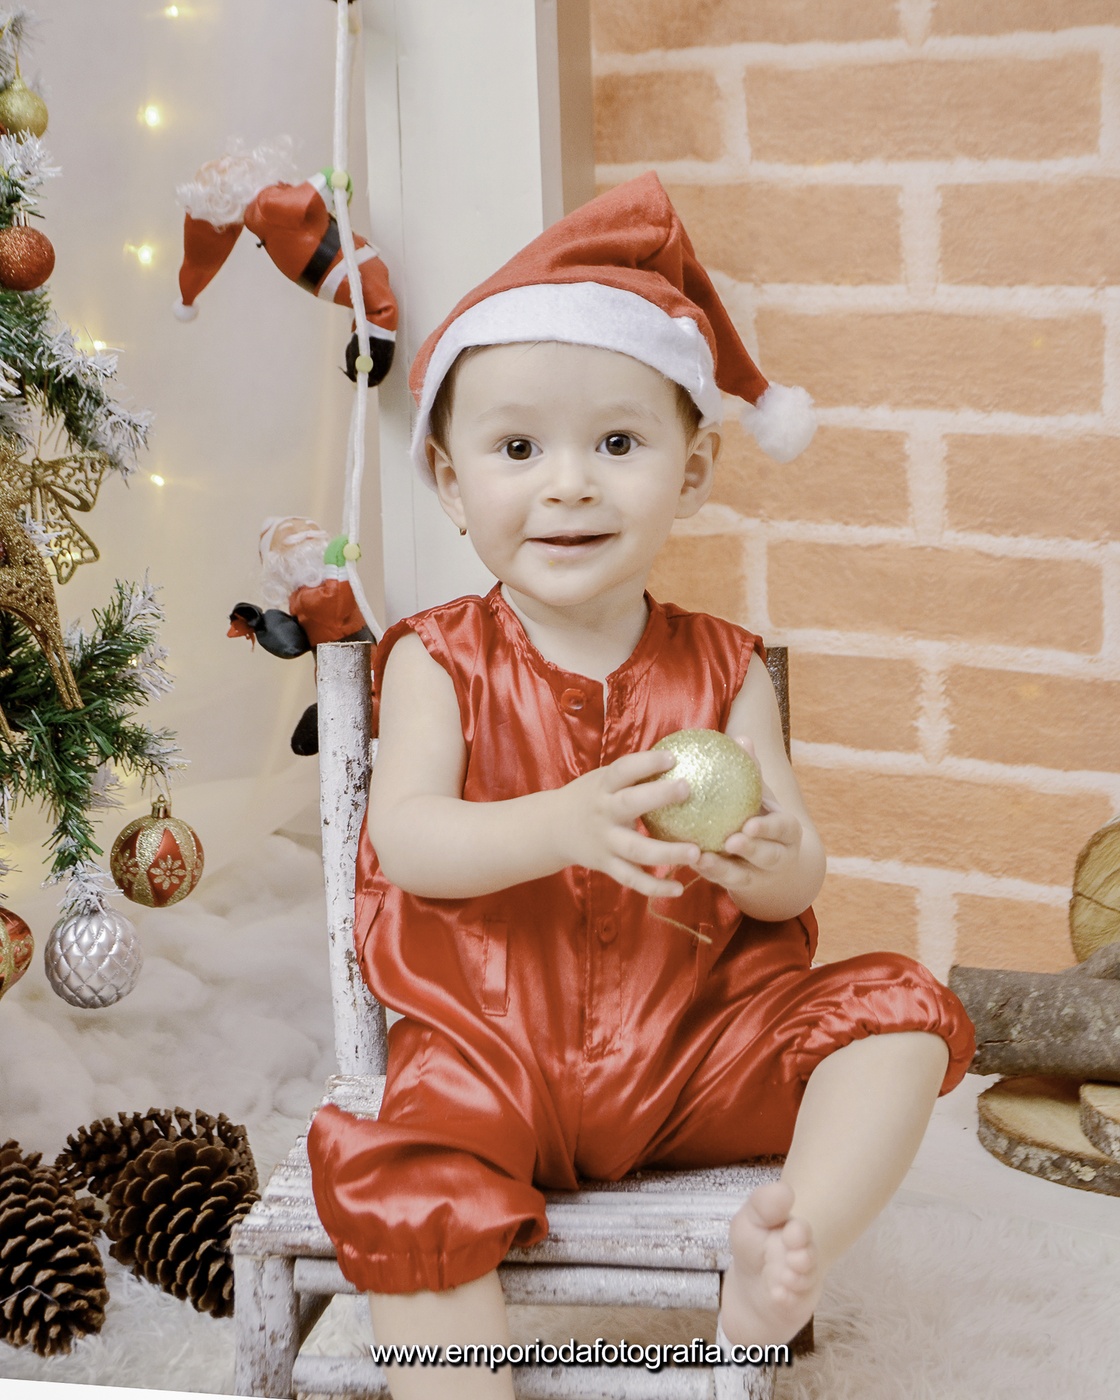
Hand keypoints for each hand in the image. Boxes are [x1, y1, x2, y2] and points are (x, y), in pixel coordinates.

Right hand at [555, 749, 701, 897]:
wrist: (552, 828)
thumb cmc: (591, 797)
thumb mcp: (604, 780)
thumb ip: (634, 774)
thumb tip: (682, 755)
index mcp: (602, 787)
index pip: (623, 770)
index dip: (646, 763)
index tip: (672, 758)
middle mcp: (602, 813)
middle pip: (629, 804)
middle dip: (659, 796)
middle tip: (687, 788)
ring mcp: (605, 842)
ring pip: (636, 850)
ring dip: (667, 852)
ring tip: (696, 852)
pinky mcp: (606, 865)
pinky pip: (632, 878)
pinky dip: (655, 887)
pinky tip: (679, 889)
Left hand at [691, 736, 803, 901]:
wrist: (771, 860)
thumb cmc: (761, 814)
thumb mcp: (761, 795)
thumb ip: (751, 771)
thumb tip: (741, 738)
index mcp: (787, 831)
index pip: (783, 829)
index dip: (769, 829)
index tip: (750, 825)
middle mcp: (777, 857)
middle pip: (767, 856)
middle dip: (751, 851)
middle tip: (730, 842)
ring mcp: (757, 876)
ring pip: (741, 876)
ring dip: (721, 869)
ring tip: (700, 858)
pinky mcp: (735, 886)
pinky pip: (719, 881)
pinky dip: (704, 872)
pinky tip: (684, 860)